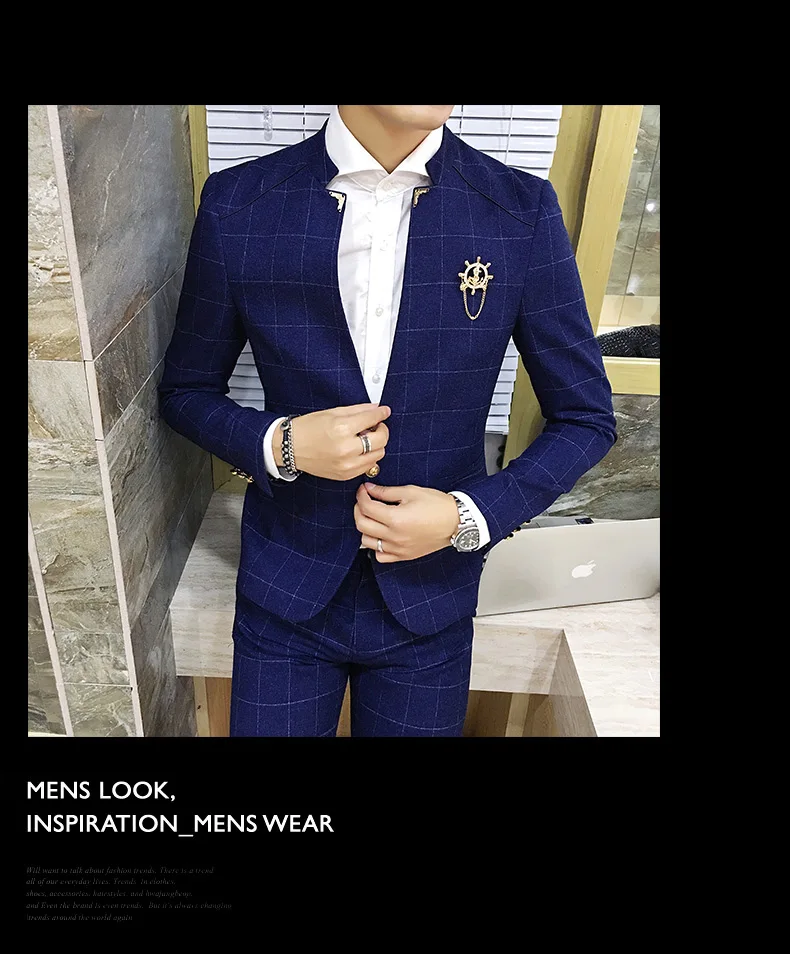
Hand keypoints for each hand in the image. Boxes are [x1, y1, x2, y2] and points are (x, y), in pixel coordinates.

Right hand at [274, 403, 390, 480]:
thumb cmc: (307, 429)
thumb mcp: (332, 413)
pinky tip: (358, 450)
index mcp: (342, 429)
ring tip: (365, 438)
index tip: (384, 411)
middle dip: (381, 430)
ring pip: (378, 454)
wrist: (290, 448)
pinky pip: (368, 466)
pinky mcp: (345, 475)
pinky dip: (368, 457)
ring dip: (377, 445)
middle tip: (375, 425)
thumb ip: (357, 411)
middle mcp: (346, 449)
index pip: (372, 419)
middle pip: (381, 440)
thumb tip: (376, 408)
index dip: (381, 413)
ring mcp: (347, 465)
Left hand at [354, 483, 459, 562]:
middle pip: (362, 524)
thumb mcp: (411, 492)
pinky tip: (381, 535)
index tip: (364, 490)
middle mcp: (394, 536)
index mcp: (395, 519)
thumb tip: (370, 489)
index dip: (361, 496)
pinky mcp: (404, 556)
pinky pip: (380, 556)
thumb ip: (387, 492)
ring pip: (367, 541)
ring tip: (372, 517)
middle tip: (364, 501)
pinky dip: (376, 546)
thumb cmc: (438, 506)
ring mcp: (398, 548)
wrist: (457, 522)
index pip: (367, 507)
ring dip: (365, 527)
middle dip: (359, 509)